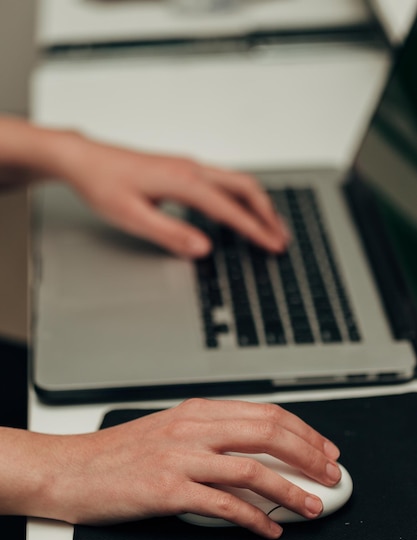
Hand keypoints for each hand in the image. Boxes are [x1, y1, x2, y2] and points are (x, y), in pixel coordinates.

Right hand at [36, 399, 339, 538]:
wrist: (71, 468)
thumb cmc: (117, 453)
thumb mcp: (168, 430)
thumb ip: (209, 433)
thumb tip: (253, 448)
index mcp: (196, 412)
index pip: (264, 413)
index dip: (302, 431)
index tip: (323, 448)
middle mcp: (192, 429)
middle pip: (267, 433)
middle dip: (308, 455)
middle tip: (330, 474)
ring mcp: (180, 458)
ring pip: (252, 469)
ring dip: (290, 490)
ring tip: (312, 506)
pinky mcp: (167, 490)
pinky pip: (224, 505)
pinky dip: (254, 519)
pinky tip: (269, 528)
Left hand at [61, 135, 290, 256]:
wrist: (85, 160)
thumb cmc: (104, 185)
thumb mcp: (133, 217)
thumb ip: (170, 233)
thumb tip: (203, 248)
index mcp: (183, 181)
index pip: (230, 208)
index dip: (255, 229)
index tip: (273, 246)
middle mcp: (192, 169)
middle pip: (245, 187)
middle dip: (268, 213)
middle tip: (281, 237)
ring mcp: (189, 167)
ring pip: (236, 182)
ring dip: (257, 204)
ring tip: (269, 227)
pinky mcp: (183, 170)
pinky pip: (223, 182)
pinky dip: (240, 199)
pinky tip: (239, 213)